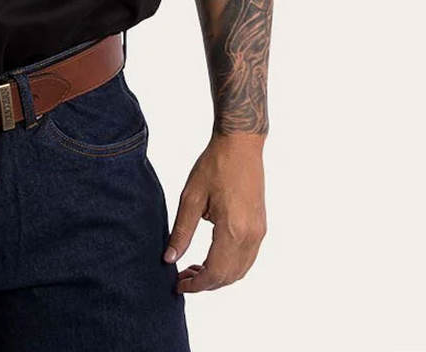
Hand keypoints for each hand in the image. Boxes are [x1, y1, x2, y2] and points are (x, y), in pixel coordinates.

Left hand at [164, 132, 266, 291]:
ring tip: (193, 269)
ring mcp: (259, 233)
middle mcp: (251, 236)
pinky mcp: (261, 227)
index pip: (215, 272)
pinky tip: (211, 258)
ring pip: (240, 270)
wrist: (240, 145)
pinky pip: (247, 258)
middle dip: (205, 283)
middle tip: (182, 277)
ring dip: (218, 276)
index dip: (196, 284)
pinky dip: (230, 266)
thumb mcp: (190, 197)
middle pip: (229, 276)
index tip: (178, 285)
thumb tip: (169, 258)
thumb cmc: (213, 166)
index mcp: (233, 230)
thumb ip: (181, 231)